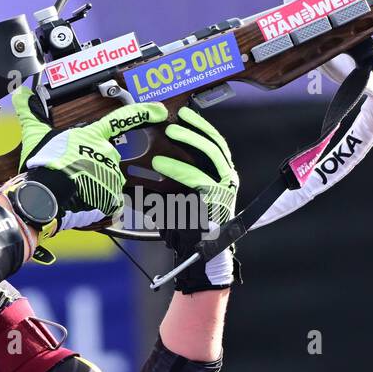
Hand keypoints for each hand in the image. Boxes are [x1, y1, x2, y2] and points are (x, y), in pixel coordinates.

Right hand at [11, 87, 166, 235]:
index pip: (121, 119)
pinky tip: (83, 203)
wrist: (43, 197)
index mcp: (93, 136)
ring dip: (94, 186)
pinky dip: (98, 205)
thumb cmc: (42, 165)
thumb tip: (21, 93)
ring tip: (73, 190)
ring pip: (107, 181)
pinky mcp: (112, 198)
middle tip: (71, 174)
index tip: (160, 111)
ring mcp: (112, 176)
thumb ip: (31, 113)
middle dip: (92, 167)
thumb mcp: (35, 135)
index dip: (143, 113)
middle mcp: (107, 154)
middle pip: (107, 159)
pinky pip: (110, 203)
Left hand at [151, 106, 239, 292]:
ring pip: (211, 154)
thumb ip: (170, 179)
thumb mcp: (177, 197)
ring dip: (190, 141)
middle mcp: (228, 178)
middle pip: (215, 144)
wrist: (199, 256)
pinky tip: (160, 164)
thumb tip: (144, 161)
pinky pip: (198, 178)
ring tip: (170, 132)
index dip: (200, 127)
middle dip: (195, 128)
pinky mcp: (219, 198)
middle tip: (176, 118)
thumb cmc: (187, 227)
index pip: (214, 143)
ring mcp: (226, 188)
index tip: (184, 115)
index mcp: (221, 175)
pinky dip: (178, 169)